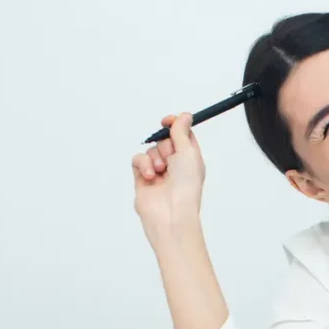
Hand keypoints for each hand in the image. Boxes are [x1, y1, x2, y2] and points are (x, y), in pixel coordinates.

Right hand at [131, 113, 205, 242]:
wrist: (171, 213)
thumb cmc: (186, 188)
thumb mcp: (188, 154)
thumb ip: (182, 132)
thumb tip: (184, 115)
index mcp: (191, 159)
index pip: (182, 135)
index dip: (175, 125)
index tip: (168, 121)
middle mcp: (175, 165)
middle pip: (165, 140)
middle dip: (165, 146)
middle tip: (170, 159)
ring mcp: (158, 171)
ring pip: (151, 149)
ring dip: (155, 158)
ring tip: (161, 172)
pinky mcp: (143, 177)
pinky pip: (137, 159)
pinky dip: (143, 165)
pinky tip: (150, 177)